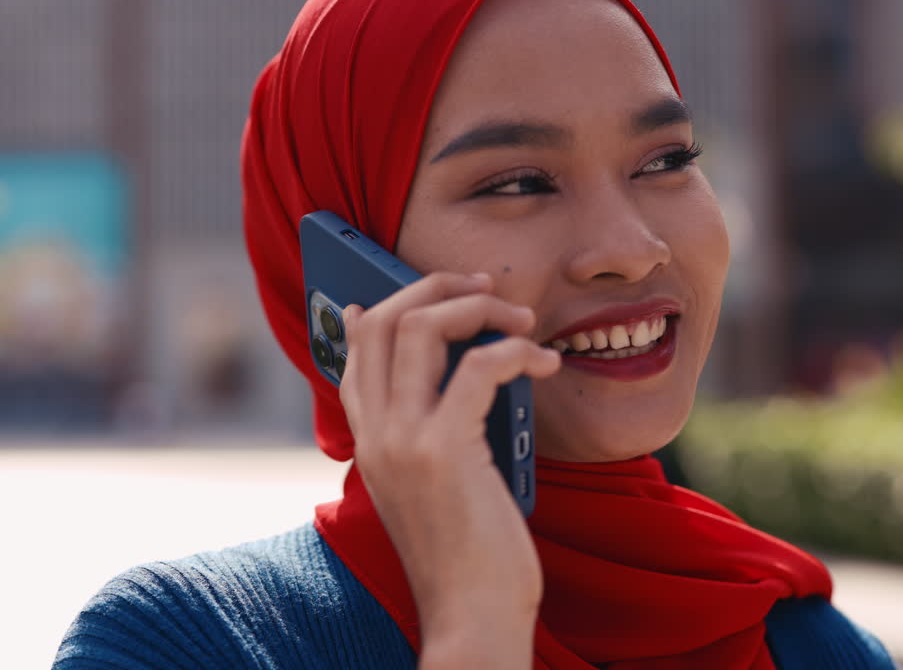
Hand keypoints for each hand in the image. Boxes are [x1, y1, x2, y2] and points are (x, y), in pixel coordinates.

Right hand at [338, 272, 560, 668]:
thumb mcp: (438, 485)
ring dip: (479, 308)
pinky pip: (479, 367)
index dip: (389, 305)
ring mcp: (403, 440)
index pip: (356, 348)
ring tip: (522, 320)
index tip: (430, 288)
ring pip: (421, 327)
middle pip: (384, 320)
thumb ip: (437, 431)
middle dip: (437, 287)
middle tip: (488, 288)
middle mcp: (375, 434)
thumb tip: (464, 375)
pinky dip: (518, 351)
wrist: (472, 616)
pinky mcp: (444, 451)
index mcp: (369, 441)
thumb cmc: (469, 554)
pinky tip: (546, 364)